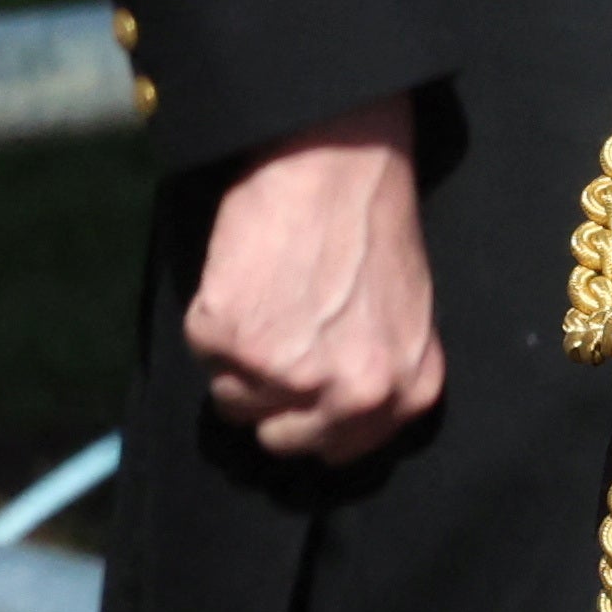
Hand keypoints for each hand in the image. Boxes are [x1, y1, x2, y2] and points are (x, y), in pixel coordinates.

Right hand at [188, 102, 444, 463]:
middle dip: (269, 396)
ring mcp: (292, 372)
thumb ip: (381, 373)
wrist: (338, 161)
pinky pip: (203, 354)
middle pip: (282, 439)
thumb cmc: (372, 227)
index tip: (298, 391)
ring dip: (236, 359)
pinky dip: (211, 318)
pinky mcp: (234, 340)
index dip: (311, 417)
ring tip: (264, 297)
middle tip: (275, 338)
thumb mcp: (407, 318)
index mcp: (406, 394)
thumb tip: (337, 417)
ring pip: (233, 401)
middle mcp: (355, 396)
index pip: (339, 450)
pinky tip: (244, 278)